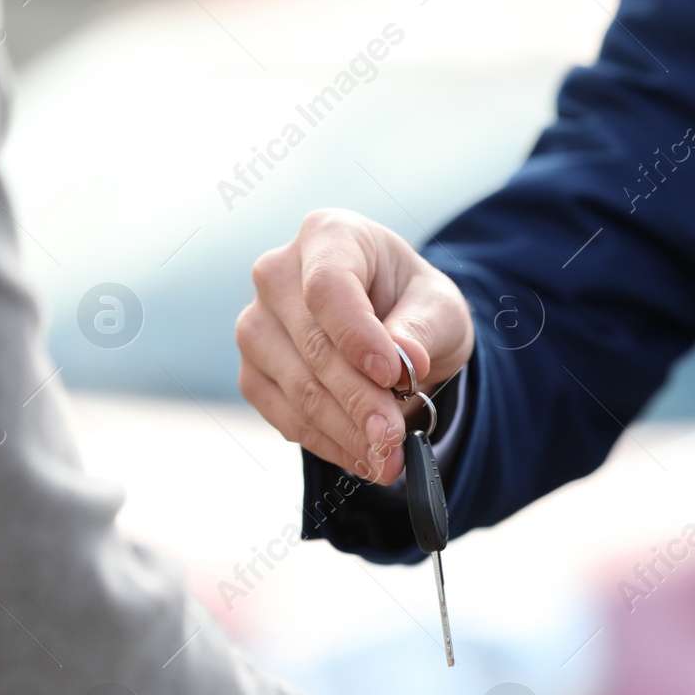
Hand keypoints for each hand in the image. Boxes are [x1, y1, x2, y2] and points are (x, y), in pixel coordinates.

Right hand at [236, 208, 474, 484]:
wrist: (395, 331)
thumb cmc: (416, 306)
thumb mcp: (440, 307)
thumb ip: (423, 327)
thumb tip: (404, 360)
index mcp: (330, 236)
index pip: (329, 286)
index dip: (357, 335)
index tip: (392, 374)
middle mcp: (278, 274)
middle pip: (313, 345)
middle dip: (360, 401)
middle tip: (395, 438)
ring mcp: (257, 324)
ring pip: (297, 388)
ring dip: (346, 432)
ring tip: (387, 458)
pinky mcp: (254, 372)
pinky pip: (285, 416)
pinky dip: (327, 443)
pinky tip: (362, 457)